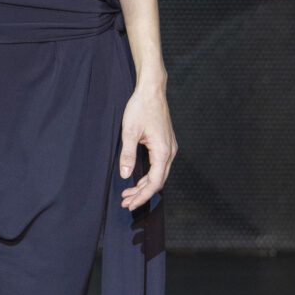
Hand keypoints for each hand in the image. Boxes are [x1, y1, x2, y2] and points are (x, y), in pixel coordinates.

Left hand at [118, 82, 176, 213]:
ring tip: (128, 193)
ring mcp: (169, 148)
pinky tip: (137, 179)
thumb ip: (127, 155)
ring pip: (159, 174)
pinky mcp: (166, 144)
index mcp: (162, 151)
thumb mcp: (129, 131)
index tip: (130, 204)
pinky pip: (159, 166)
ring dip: (144, 186)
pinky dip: (148, 175)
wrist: (152, 91)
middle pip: (158, 182)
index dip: (142, 196)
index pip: (154, 183)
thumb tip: (125, 174)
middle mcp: (169, 152)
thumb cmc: (141, 107)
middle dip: (142, 194)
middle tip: (126, 202)